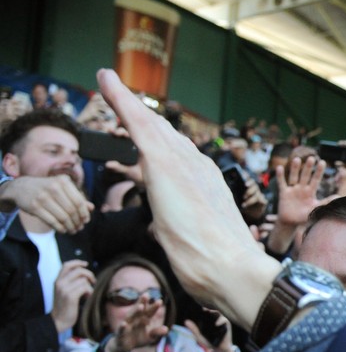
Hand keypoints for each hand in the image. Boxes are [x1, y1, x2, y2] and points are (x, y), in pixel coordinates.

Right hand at [0, 175, 92, 233]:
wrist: (20, 187)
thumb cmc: (46, 189)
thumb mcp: (61, 188)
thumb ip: (76, 197)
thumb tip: (91, 208)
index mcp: (63, 181)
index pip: (79, 201)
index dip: (84, 213)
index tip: (86, 221)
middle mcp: (54, 187)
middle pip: (72, 210)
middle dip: (77, 222)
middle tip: (79, 228)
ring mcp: (43, 197)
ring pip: (63, 217)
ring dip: (70, 227)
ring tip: (72, 230)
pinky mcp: (35, 206)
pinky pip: (52, 221)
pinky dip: (60, 228)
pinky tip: (63, 230)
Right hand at [51, 260, 95, 331]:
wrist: (58, 320)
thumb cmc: (65, 306)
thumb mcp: (65, 291)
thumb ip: (71, 282)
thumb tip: (85, 275)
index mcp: (58, 281)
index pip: (67, 265)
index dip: (77, 262)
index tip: (86, 264)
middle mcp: (60, 283)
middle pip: (79, 270)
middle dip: (89, 274)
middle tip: (93, 281)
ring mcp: (64, 289)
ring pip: (83, 280)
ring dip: (89, 286)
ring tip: (87, 294)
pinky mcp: (70, 296)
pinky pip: (85, 287)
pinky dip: (89, 292)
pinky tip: (87, 297)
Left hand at [97, 68, 279, 328]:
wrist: (233, 269)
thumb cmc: (216, 266)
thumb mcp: (189, 242)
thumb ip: (174, 229)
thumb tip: (159, 230)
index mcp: (205, 185)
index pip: (175, 155)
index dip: (156, 141)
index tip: (141, 131)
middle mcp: (197, 167)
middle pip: (163, 134)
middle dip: (139, 118)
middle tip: (115, 96)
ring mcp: (182, 163)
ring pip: (150, 125)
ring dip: (128, 105)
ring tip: (107, 84)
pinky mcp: (163, 163)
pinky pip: (138, 124)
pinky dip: (121, 101)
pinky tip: (105, 82)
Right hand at [111, 298, 168, 351]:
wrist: (124, 346)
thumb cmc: (139, 338)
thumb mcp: (150, 336)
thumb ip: (157, 332)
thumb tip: (166, 329)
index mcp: (143, 319)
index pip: (149, 311)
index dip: (153, 306)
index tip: (160, 301)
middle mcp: (134, 319)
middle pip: (139, 310)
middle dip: (143, 303)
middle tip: (147, 295)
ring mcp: (127, 325)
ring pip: (130, 317)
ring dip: (135, 312)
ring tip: (141, 306)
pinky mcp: (121, 334)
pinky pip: (121, 330)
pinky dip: (122, 327)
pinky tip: (124, 324)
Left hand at [184, 309, 234, 351]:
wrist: (219, 349)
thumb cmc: (209, 342)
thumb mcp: (199, 336)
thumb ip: (193, 329)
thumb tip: (186, 321)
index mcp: (208, 320)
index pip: (205, 312)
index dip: (201, 310)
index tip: (197, 309)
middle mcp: (215, 319)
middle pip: (211, 311)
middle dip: (208, 310)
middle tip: (203, 309)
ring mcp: (221, 322)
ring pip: (218, 314)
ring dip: (214, 312)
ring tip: (209, 312)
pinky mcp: (227, 325)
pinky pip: (224, 320)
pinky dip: (220, 321)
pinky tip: (216, 324)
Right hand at [276, 157, 326, 226]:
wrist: (291, 223)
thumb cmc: (304, 216)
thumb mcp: (316, 209)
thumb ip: (326, 202)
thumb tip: (339, 197)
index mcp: (310, 192)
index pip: (316, 180)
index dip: (319, 171)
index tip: (322, 162)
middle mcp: (302, 188)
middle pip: (305, 176)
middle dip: (308, 167)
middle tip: (312, 158)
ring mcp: (292, 190)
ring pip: (294, 177)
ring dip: (295, 169)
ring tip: (297, 159)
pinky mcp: (284, 193)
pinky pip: (282, 183)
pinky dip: (280, 176)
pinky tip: (280, 167)